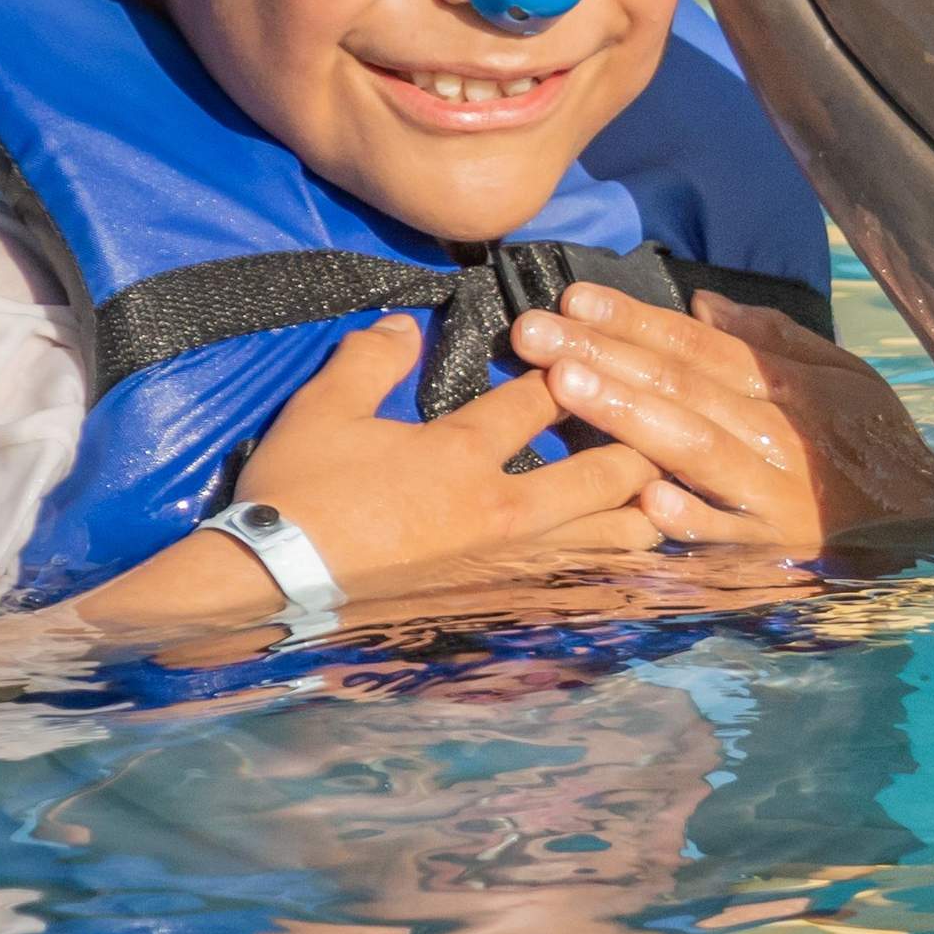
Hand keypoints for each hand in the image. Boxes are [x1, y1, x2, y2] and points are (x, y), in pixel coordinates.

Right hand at [58, 315, 661, 639]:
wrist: (272, 590)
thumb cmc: (296, 496)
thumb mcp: (322, 410)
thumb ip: (370, 358)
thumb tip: (407, 322)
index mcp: (462, 452)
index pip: (543, 399)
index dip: (576, 372)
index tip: (595, 359)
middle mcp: (503, 511)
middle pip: (609, 473)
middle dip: (641, 445)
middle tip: (657, 429)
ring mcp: (509, 568)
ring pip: (612, 540)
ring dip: (641, 513)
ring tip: (660, 496)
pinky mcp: (503, 611)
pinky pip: (583, 592)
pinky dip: (616, 576)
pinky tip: (632, 568)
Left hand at [506, 286, 933, 554]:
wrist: (930, 528)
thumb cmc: (874, 447)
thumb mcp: (843, 377)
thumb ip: (773, 339)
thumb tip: (704, 302)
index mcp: (788, 387)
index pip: (698, 346)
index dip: (635, 321)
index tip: (573, 300)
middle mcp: (777, 435)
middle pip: (679, 388)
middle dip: (601, 357)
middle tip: (533, 335)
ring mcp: (774, 496)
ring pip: (693, 447)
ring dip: (628, 417)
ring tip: (564, 388)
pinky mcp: (774, 553)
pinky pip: (727, 536)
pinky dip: (694, 519)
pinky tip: (646, 501)